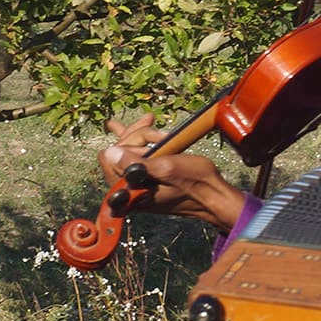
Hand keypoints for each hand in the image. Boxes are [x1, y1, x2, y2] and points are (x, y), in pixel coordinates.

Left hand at [99, 115, 245, 231]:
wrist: (212, 195)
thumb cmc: (194, 183)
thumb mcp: (166, 168)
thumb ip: (135, 164)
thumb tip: (109, 153)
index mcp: (129, 191)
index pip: (109, 157)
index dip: (128, 145)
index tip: (151, 146)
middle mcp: (127, 190)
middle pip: (116, 151)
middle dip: (137, 137)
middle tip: (161, 135)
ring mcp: (135, 184)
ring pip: (126, 150)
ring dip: (141, 136)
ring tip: (157, 129)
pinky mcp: (145, 179)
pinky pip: (131, 156)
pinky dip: (132, 141)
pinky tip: (120, 125)